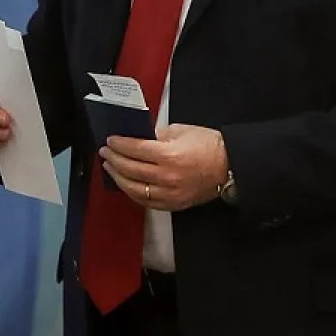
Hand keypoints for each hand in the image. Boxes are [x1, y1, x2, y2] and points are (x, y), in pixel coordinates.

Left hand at [100, 124, 228, 211]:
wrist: (229, 166)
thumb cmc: (209, 145)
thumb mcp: (181, 131)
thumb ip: (157, 135)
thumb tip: (137, 137)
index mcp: (169, 155)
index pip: (135, 149)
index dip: (119, 144)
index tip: (111, 140)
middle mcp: (166, 177)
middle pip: (130, 169)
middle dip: (114, 159)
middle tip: (105, 152)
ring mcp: (169, 194)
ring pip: (133, 189)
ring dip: (118, 177)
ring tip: (111, 168)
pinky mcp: (172, 205)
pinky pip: (145, 201)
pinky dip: (132, 192)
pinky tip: (126, 183)